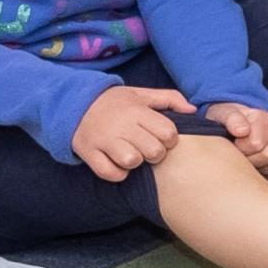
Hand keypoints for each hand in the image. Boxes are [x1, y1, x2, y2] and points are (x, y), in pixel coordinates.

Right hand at [72, 86, 193, 182]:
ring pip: (132, 161)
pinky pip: (109, 173)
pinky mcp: (89, 152)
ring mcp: (103, 140)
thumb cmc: (115, 102)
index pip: (168, 132)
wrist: (73, 103)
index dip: (170, 138)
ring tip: (133, 155)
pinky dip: (118, 174)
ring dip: (136, 163)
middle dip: (156, 153)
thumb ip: (169, 98)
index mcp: (137, 111)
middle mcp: (121, 125)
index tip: (162, 137)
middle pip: (154, 151)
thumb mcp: (141, 94)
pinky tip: (118, 165)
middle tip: (148, 149)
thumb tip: (193, 111)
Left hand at [205, 103, 267, 182]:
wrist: (229, 129)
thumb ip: (231, 119)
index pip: (257, 143)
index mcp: (264, 118)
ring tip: (249, 163)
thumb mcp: (222, 115)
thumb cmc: (226, 124)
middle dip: (250, 160)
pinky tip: (259, 170)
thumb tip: (242, 131)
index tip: (234, 146)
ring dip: (262, 169)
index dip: (241, 149)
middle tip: (240, 156)